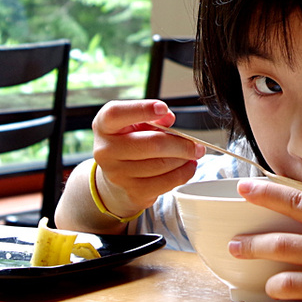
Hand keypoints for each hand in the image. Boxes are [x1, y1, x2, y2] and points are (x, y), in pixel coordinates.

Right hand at [86, 100, 204, 219]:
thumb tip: (168, 118)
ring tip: (192, 154)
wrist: (115, 179)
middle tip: (197, 145)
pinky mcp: (132, 192)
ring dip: (183, 159)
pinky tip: (188, 167)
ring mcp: (117, 174)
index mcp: (104, 126)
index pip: (116, 114)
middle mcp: (106, 150)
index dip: (142, 110)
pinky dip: (183, 174)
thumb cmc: (128, 144)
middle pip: (151, 144)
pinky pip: (165, 183)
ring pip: (162, 164)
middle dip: (181, 144)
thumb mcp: (134, 124)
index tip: (163, 109)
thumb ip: (152, 117)